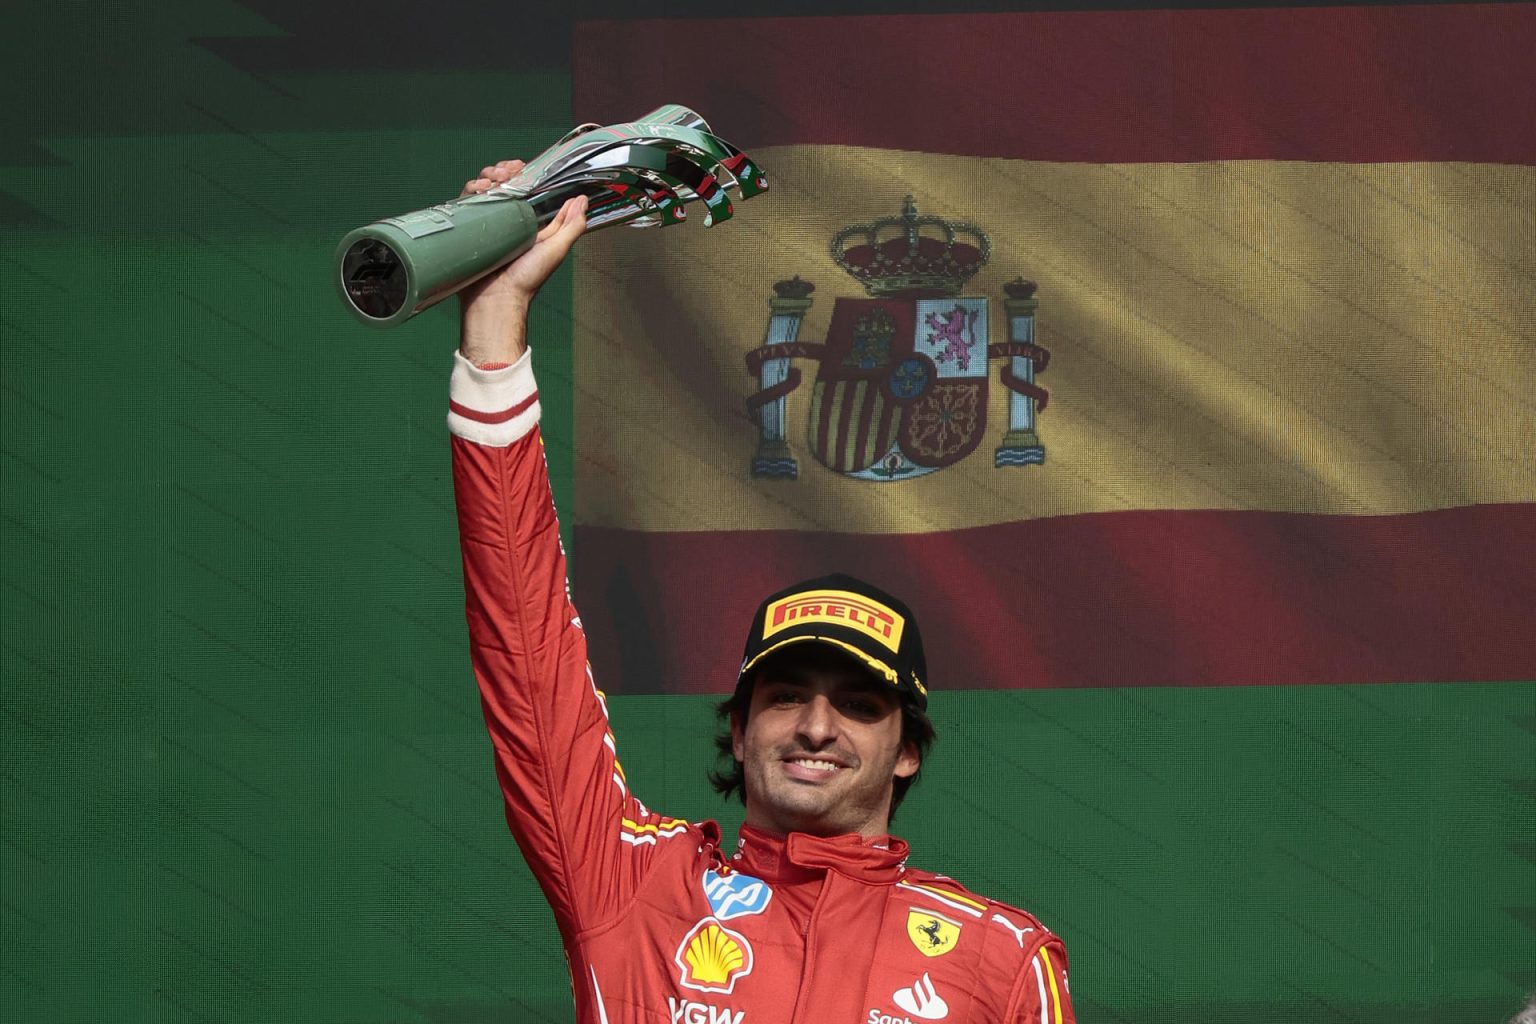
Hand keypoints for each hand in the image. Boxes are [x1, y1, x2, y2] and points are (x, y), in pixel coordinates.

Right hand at [458, 159, 587, 365]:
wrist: (495, 300)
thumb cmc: (526, 280)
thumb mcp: (555, 250)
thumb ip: (571, 227)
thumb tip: (583, 201)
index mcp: (531, 225)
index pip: (529, 191)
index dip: (525, 175)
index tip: (520, 167)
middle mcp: (510, 223)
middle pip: (504, 186)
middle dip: (502, 172)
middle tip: (503, 172)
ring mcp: (489, 226)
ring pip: (485, 192)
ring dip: (486, 179)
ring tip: (489, 182)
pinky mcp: (470, 231)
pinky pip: (467, 205)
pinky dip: (469, 192)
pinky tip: (474, 190)